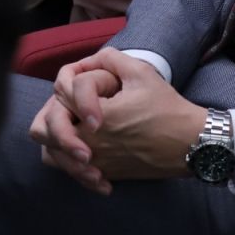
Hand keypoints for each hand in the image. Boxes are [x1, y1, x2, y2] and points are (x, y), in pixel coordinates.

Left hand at [28, 48, 202, 191]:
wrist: (190, 144)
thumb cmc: (168, 108)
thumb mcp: (141, 73)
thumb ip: (110, 59)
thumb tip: (91, 59)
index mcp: (97, 116)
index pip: (60, 94)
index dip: (72, 82)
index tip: (96, 85)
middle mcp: (89, 143)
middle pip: (44, 127)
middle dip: (54, 112)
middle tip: (74, 108)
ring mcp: (94, 162)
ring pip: (50, 153)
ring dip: (56, 138)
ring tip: (74, 127)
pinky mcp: (103, 174)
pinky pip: (70, 172)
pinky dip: (70, 161)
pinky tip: (88, 151)